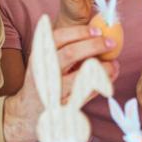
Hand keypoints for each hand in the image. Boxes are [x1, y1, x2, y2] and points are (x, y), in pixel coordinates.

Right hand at [5, 24, 118, 141]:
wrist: (28, 111)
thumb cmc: (44, 80)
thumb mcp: (45, 61)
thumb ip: (64, 48)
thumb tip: (97, 35)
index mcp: (40, 56)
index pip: (59, 37)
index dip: (80, 32)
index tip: (97, 31)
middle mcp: (45, 72)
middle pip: (70, 53)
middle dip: (94, 45)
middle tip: (110, 43)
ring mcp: (53, 91)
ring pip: (81, 76)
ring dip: (103, 68)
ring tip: (114, 65)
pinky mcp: (63, 106)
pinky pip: (87, 94)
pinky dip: (100, 85)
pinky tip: (108, 79)